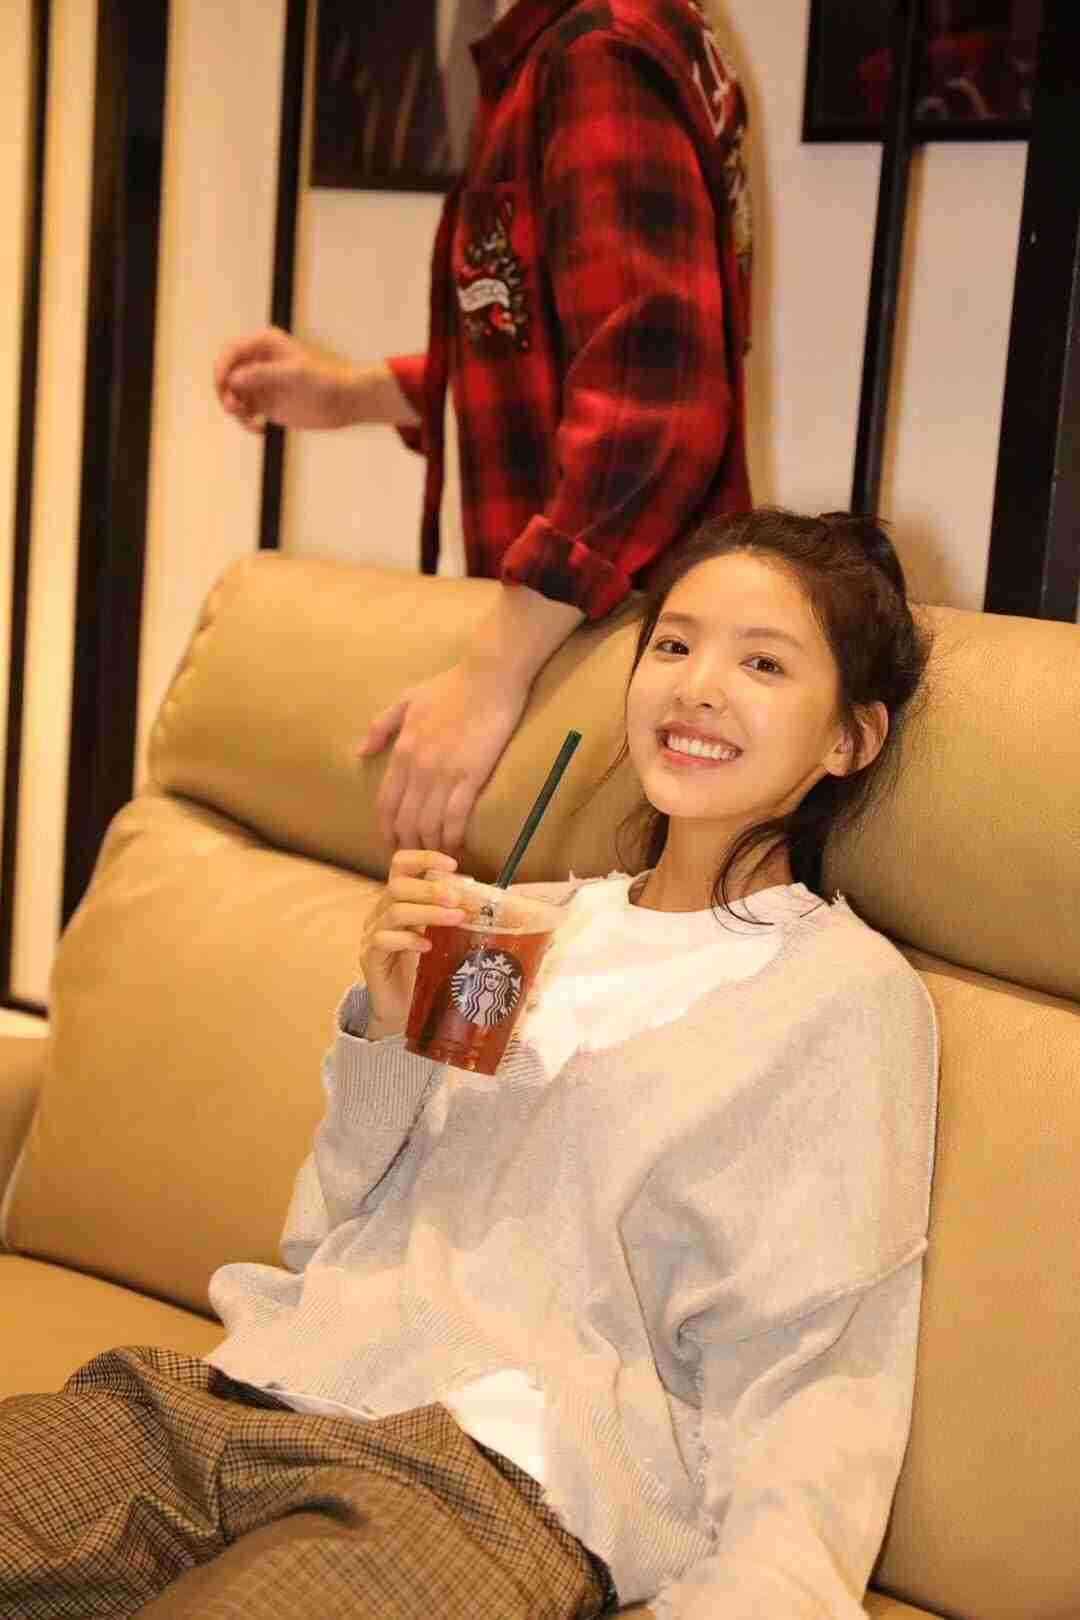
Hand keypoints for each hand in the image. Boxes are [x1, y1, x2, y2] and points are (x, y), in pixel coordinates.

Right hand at [213, 326, 360, 432]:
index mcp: (264, 344)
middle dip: (225, 391)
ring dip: (234, 409)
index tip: (224, 386)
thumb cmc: (325, 380)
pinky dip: (245, 421)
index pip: (231, 352)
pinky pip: (244, 412)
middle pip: (227, 373)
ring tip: (250, 420)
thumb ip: (263, 375)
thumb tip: (234, 379)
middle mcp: (258, 362)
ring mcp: (261, 383)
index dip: (222, 368)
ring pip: (233, 395)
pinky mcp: (266, 403)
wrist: (344, 401)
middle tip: (235, 408)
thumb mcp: (294, 374)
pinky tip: (259, 429)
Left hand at [358, 661, 530, 854]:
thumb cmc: (451, 686)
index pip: (386, 804)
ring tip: (437, 860)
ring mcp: (444, 773)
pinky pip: (455, 817)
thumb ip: (381, 727)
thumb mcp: (406, 700)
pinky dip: (453, 838)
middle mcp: (418, 767)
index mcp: (402, 751)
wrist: (489, 676)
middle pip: (405, 821)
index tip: (393, 845)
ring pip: (428, 825)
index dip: (387, 831)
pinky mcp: (471, 776)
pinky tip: (456, 847)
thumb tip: (360, 752)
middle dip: (408, 847)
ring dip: (430, 848)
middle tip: (417, 861)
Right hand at [358, 849, 471, 1038]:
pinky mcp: (370, 957)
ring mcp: (373, 934)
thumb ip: (451, 913)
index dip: (424, 858)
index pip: (400, 864)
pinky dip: (409, 939)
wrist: (400, 1007)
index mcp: (398, 899)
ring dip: (428, 912)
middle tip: (457, 898)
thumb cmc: (423, 967)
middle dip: (431, 889)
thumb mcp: (441, 935)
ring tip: (455, 918)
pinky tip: (428, 946)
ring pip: (394, 911)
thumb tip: (483, 896)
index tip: (452, 865)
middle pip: (398, 886)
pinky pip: (384, 940)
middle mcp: (381, 912)